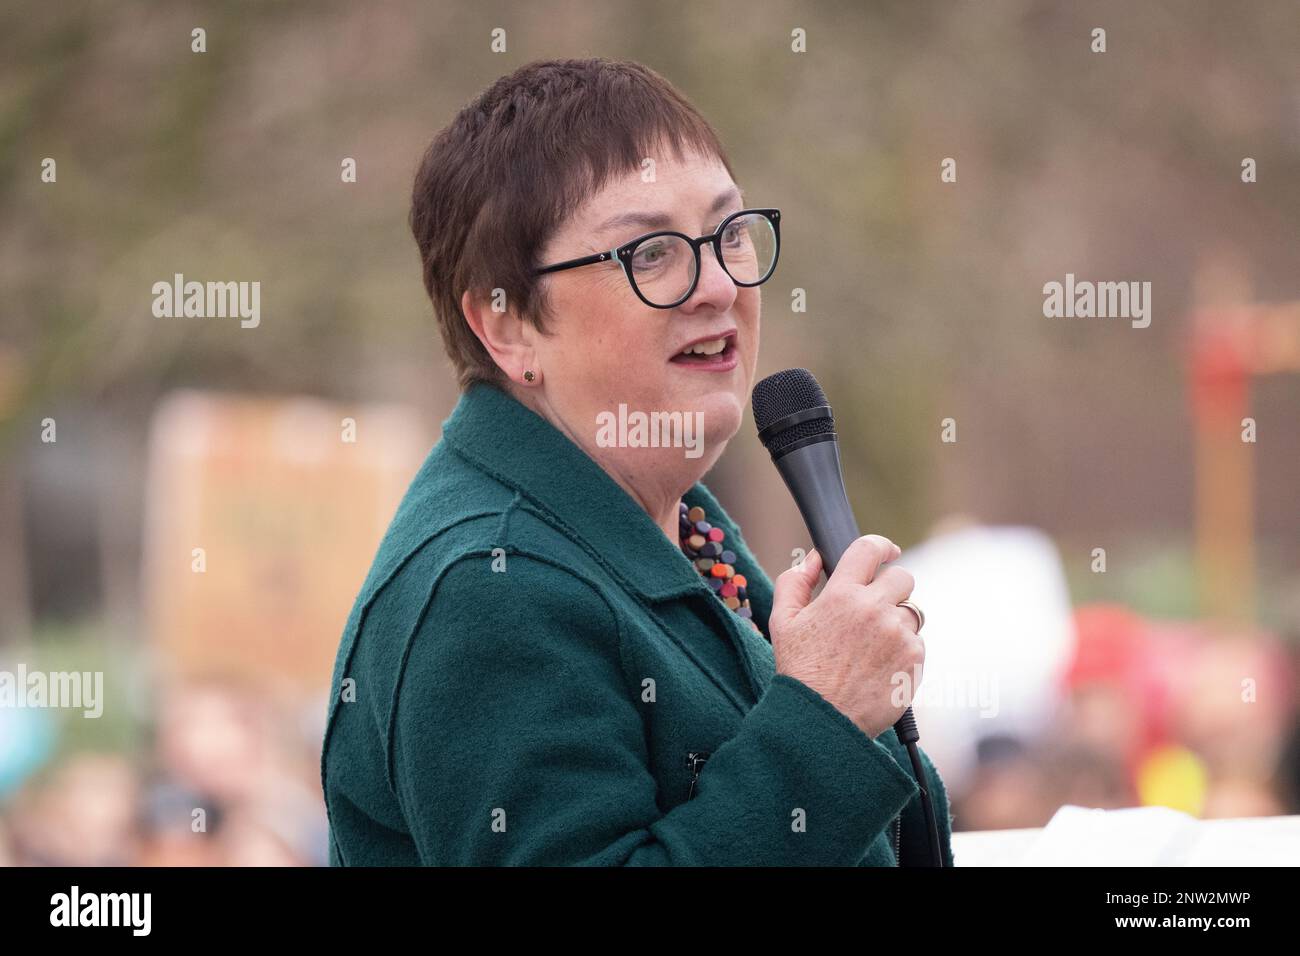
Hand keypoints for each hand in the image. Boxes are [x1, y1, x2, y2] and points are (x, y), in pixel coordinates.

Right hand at [769, 535, 923, 738]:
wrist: (823, 720)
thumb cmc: (800, 670)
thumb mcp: (782, 622)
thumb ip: (795, 581)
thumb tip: (813, 558)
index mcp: (842, 594)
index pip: (870, 549)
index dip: (881, 546)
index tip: (886, 551)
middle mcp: (874, 609)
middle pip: (902, 577)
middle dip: (891, 588)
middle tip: (874, 608)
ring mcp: (898, 634)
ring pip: (912, 612)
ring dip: (896, 622)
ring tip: (871, 647)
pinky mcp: (915, 659)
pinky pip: (917, 642)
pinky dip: (904, 650)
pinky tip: (880, 666)